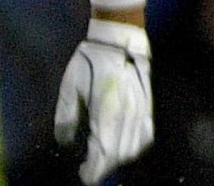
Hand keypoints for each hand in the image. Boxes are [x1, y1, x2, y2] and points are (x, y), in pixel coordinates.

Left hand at [55, 18, 153, 184]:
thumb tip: (64, 141)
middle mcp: (127, 118)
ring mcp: (141, 113)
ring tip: (103, 159)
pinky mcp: (148, 108)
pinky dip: (134, 148)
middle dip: (103, 166)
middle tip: (89, 169)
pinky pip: (145, 137)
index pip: (102, 153)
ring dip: (118, 158)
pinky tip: (123, 147)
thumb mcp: (70, 87)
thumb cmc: (90, 61)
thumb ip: (67, 116)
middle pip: (117, 155)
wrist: (119, 41)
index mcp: (106, 113)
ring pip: (133, 149)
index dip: (93, 169)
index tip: (84, 175)